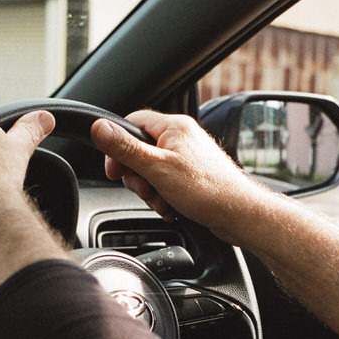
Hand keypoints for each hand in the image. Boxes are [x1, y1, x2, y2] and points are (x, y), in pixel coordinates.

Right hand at [91, 110, 268, 243]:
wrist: (240, 214)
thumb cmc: (207, 190)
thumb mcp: (157, 168)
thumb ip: (125, 148)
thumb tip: (98, 127)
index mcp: (173, 127)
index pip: (131, 123)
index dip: (117, 146)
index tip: (115, 169)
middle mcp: (181, 137)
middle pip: (138, 150)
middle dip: (136, 176)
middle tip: (145, 189)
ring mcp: (187, 157)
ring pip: (150, 170)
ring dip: (150, 190)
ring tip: (162, 201)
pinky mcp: (191, 175)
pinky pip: (165, 182)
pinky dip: (162, 197)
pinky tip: (171, 206)